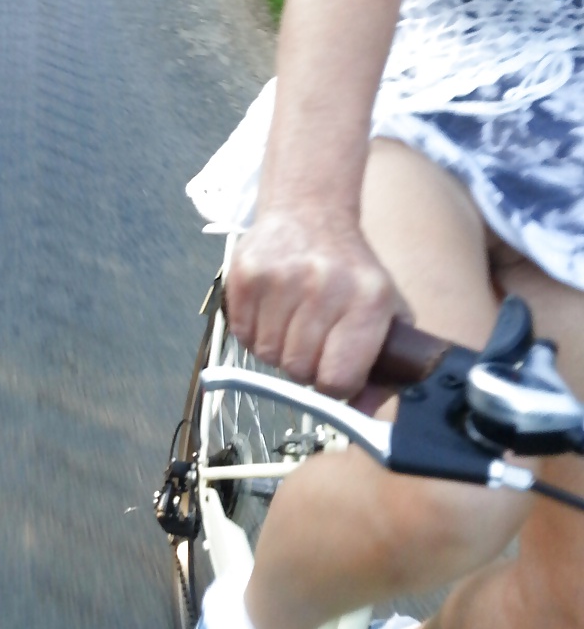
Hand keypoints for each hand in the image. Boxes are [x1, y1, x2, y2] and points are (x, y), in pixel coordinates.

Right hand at [225, 206, 410, 399]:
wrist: (310, 213)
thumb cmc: (352, 272)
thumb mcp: (386, 313)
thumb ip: (383, 369)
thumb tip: (361, 415)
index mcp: (369, 301)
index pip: (339, 379)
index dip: (334, 384)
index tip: (334, 371)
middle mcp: (325, 286)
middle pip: (299, 370)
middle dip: (304, 366)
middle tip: (311, 342)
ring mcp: (281, 278)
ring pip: (267, 356)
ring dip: (277, 349)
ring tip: (290, 322)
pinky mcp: (246, 273)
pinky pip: (241, 335)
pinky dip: (253, 333)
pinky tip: (270, 310)